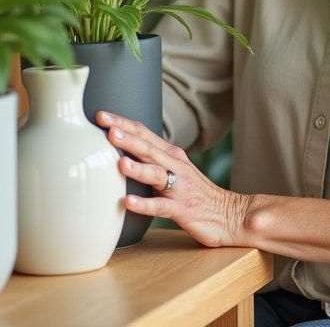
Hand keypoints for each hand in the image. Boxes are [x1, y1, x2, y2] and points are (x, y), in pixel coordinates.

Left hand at [97, 111, 249, 247]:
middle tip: (108, 129)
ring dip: (138, 168)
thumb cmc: (193, 192)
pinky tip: (129, 202)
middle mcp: (175, 166)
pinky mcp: (183, 210)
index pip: (144, 133)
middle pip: (149, 149)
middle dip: (128, 138)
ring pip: (156, 175)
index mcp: (170, 154)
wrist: (229, 213)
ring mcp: (179, 188)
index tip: (100, 116)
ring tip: (120, 164)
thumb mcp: (172, 169)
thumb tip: (117, 149)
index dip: (123, 123)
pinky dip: (145, 204)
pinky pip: (161, 207)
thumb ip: (150, 159)